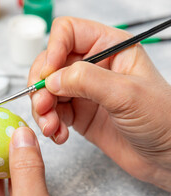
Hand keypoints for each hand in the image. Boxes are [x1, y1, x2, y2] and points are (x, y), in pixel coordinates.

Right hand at [29, 17, 170, 191]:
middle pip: (50, 63)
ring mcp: (84, 91)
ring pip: (47, 90)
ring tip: (51, 126)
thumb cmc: (163, 119)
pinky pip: (52, 113)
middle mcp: (93, 67)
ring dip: (42, 109)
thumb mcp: (127, 94)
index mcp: (109, 49)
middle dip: (41, 85)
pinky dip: (49, 124)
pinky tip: (58, 134)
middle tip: (43, 105)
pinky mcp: (78, 114)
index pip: (68, 33)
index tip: (48, 74)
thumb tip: (52, 78)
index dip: (53, 49)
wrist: (167, 157)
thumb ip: (87, 80)